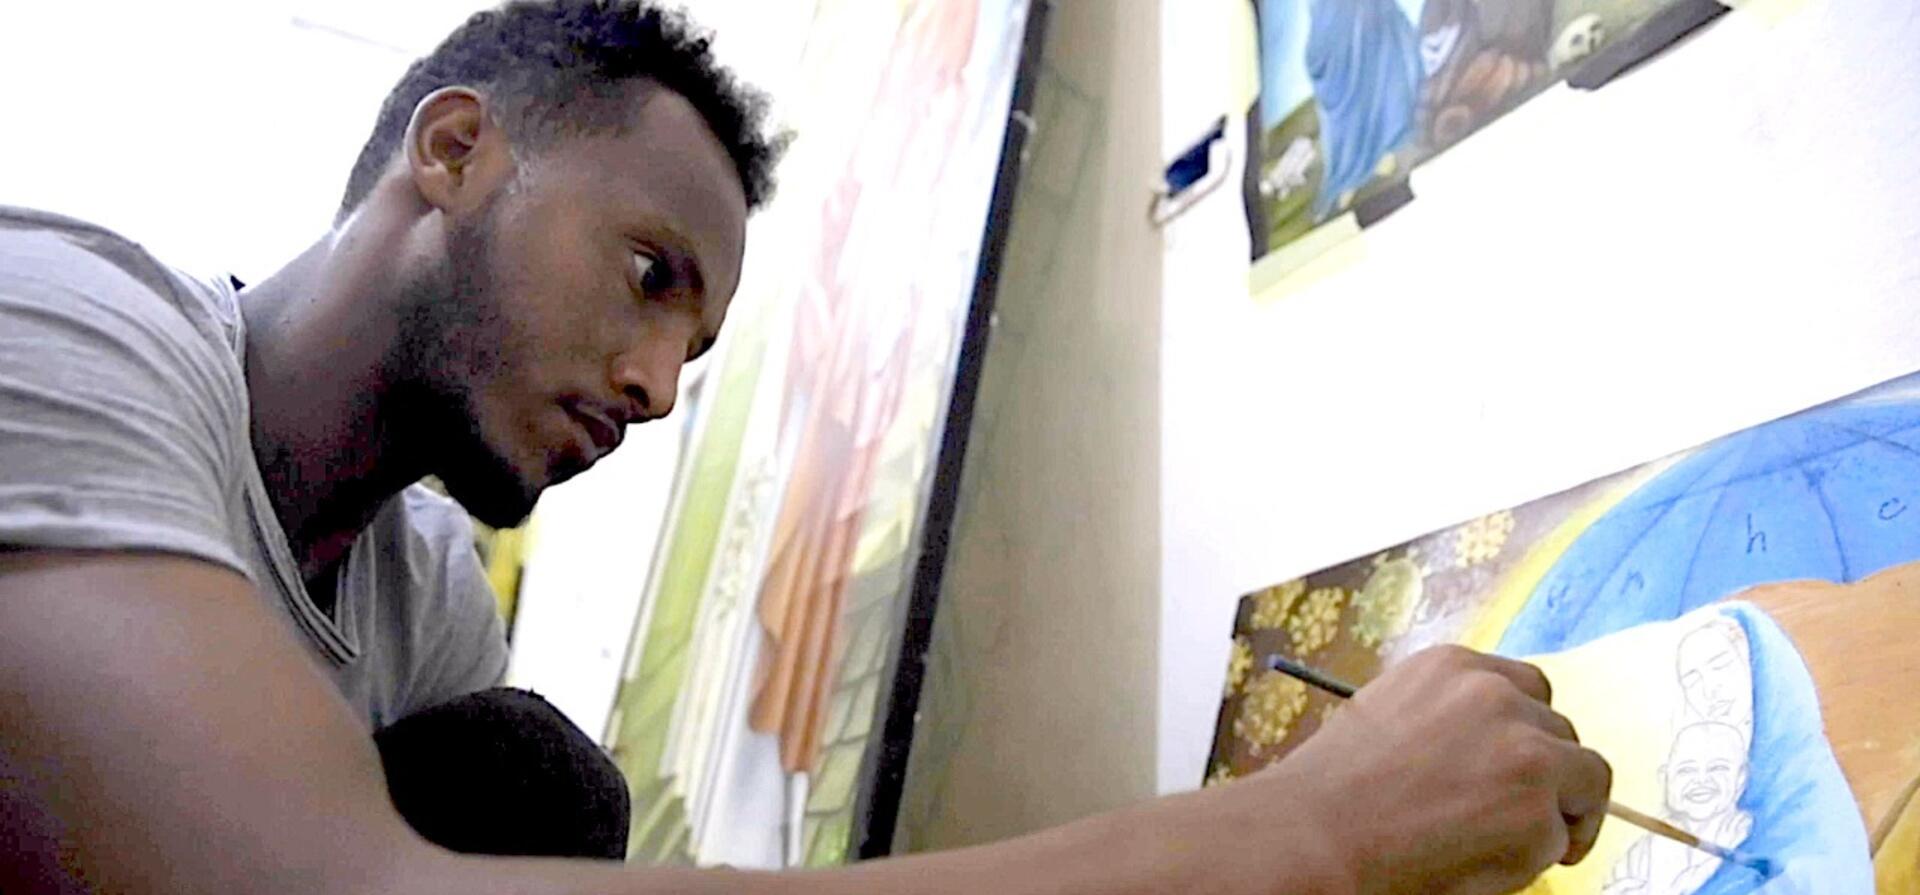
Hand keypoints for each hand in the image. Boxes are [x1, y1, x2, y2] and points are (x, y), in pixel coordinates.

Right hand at [1230, 646, 1612, 894]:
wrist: (1316, 836)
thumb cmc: (1336, 790)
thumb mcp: (1390, 714)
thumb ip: (1448, 715)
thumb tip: (1493, 745)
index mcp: (1453, 666)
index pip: (1527, 687)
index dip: (1529, 731)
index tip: (1518, 764)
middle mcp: (1496, 696)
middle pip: (1562, 730)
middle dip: (1549, 774)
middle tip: (1515, 814)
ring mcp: (1525, 751)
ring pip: (1586, 779)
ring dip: (1558, 811)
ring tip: (1507, 841)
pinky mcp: (1538, 810)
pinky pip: (1568, 837)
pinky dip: (1544, 856)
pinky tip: (1489, 861)